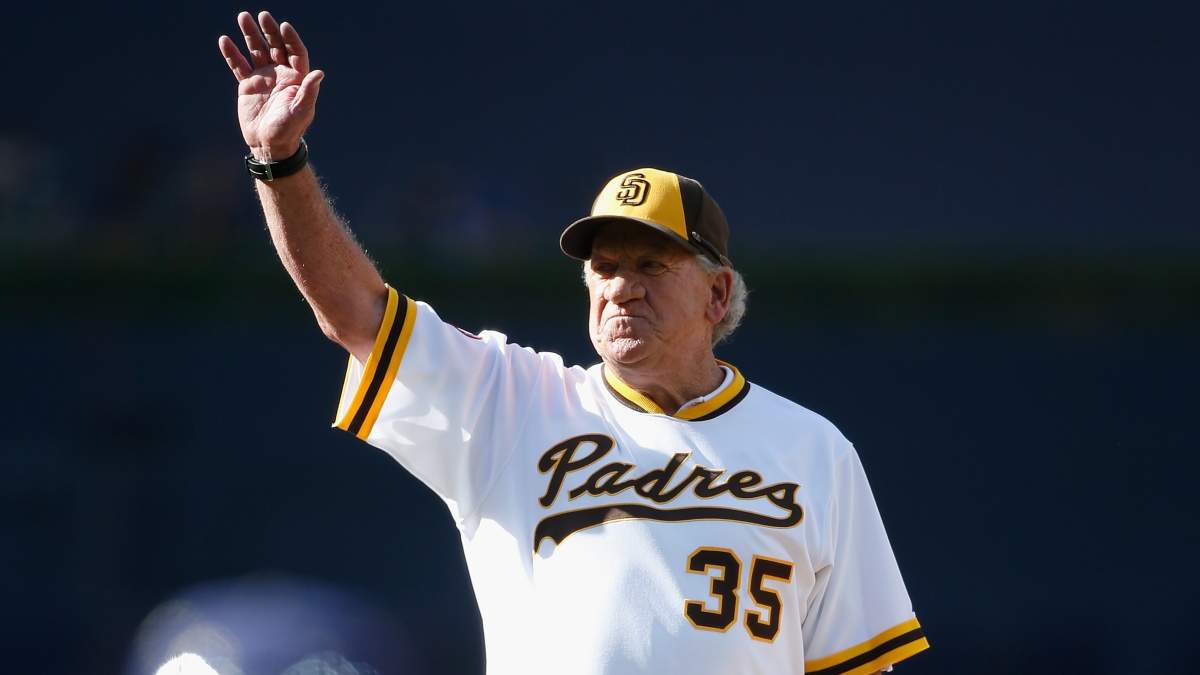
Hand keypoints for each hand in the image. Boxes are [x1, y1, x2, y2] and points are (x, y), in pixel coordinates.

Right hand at [218, 11, 323, 160]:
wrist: (269, 145)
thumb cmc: (288, 130)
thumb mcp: (301, 112)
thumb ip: (308, 92)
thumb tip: (319, 73)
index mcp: (296, 78)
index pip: (295, 52)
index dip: (290, 39)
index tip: (283, 26)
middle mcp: (281, 74)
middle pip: (276, 46)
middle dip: (269, 31)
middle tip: (262, 15)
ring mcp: (263, 77)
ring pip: (256, 50)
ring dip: (250, 34)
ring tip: (243, 17)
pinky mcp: (248, 84)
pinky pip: (238, 65)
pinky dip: (232, 53)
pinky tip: (225, 40)